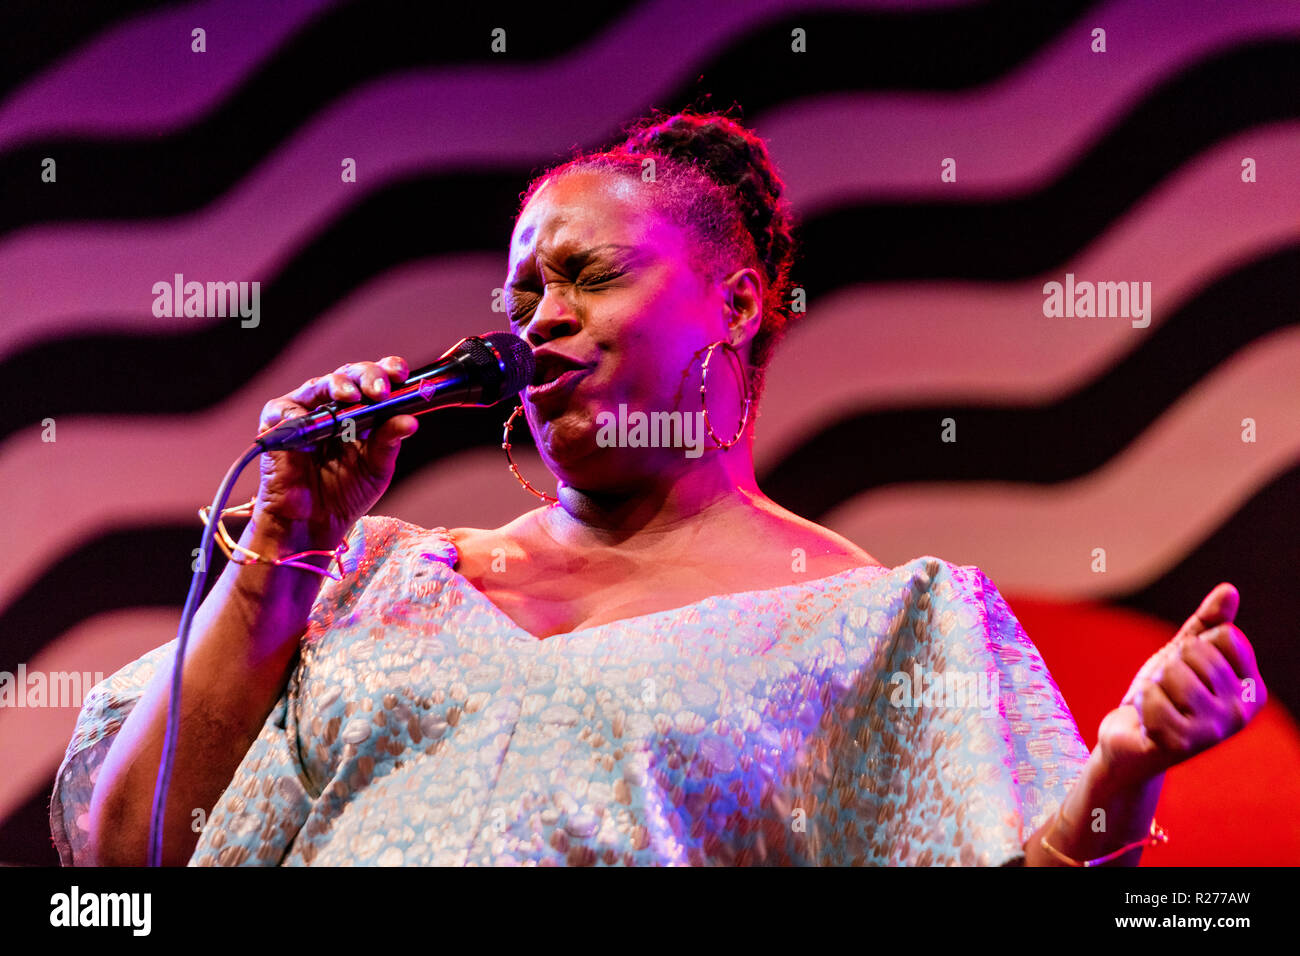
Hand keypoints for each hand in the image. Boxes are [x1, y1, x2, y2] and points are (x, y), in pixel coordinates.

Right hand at [253, 357, 418, 549]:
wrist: (312, 524)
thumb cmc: (345, 493)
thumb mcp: (375, 467)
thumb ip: (388, 442)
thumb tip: (409, 420)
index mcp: (361, 411)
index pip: (375, 381)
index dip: (388, 371)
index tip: (401, 374)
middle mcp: (333, 404)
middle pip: (351, 375)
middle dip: (368, 376)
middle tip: (380, 391)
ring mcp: (305, 410)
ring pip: (321, 384)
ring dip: (339, 386)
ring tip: (353, 395)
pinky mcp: (277, 422)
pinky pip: (287, 408)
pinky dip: (300, 411)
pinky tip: (313, 419)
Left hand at [1095, 583, 1265, 788]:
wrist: (1130, 741)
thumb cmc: (1162, 694)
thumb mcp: (1183, 653)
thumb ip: (1208, 623)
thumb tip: (1229, 590)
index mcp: (1252, 689)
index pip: (1225, 634)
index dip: (1193, 646)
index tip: (1188, 671)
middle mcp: (1242, 712)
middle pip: (1195, 652)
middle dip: (1168, 665)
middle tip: (1166, 692)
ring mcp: (1215, 731)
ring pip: (1173, 672)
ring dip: (1153, 684)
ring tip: (1157, 705)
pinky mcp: (1184, 745)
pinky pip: (1152, 697)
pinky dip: (1141, 702)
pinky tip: (1147, 721)